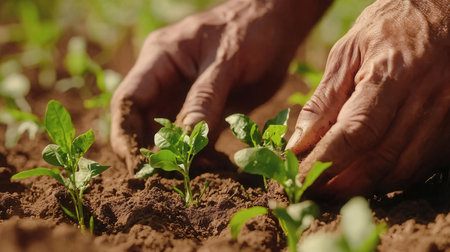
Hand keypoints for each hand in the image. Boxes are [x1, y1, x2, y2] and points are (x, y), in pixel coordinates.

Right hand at [111, 0, 330, 171]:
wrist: (278, 22)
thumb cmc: (250, 30)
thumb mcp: (227, 62)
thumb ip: (205, 99)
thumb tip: (187, 140)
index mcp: (160, 58)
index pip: (128, 99)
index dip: (124, 133)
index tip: (136, 165)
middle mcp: (165, 78)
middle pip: (142, 120)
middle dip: (148, 151)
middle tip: (163, 179)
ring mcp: (185, 94)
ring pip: (168, 132)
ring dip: (175, 156)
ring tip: (190, 176)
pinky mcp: (205, 107)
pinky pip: (195, 135)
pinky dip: (199, 153)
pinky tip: (210, 167)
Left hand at [287, 0, 449, 198]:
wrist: (445, 12)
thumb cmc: (389, 26)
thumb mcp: (347, 51)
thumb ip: (324, 99)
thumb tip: (298, 143)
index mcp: (394, 73)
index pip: (355, 132)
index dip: (324, 162)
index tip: (297, 179)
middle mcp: (427, 98)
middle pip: (378, 159)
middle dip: (338, 183)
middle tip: (308, 191)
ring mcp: (446, 116)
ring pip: (400, 171)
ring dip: (362, 187)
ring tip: (330, 188)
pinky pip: (418, 167)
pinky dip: (387, 178)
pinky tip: (363, 176)